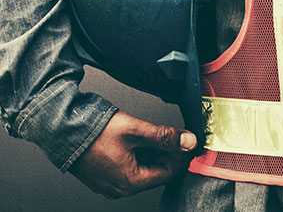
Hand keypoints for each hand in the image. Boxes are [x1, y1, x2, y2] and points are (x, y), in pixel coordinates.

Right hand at [69, 111, 197, 197]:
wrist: (60, 128)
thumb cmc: (92, 131)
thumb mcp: (134, 129)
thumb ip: (164, 136)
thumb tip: (188, 141)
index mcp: (130, 182)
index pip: (167, 172)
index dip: (181, 155)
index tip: (189, 142)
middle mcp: (119, 187)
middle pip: (154, 170)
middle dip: (166, 152)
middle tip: (175, 134)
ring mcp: (108, 181)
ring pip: (140, 167)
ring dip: (151, 151)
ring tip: (156, 132)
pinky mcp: (100, 172)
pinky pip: (126, 165)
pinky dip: (136, 152)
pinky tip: (138, 138)